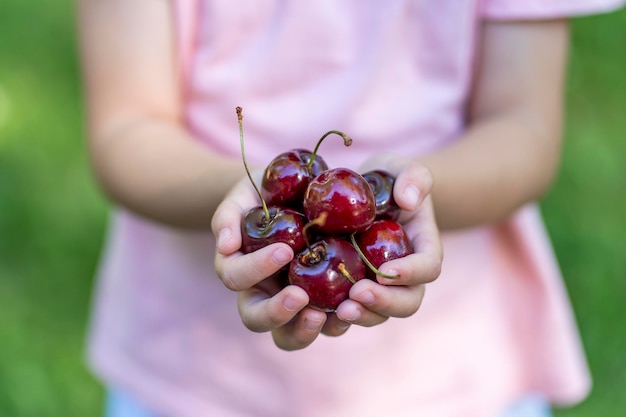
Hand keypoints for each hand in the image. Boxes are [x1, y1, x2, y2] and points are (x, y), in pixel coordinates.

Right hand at [212, 175, 331, 350]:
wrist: (300, 191)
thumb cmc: (266, 193)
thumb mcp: (244, 195)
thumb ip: (229, 216)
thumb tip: (225, 245)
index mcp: (239, 268)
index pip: (236, 277)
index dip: (256, 268)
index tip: (284, 250)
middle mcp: (262, 293)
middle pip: (256, 320)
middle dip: (276, 313)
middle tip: (300, 297)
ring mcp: (292, 303)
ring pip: (289, 337)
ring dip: (305, 330)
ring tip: (326, 314)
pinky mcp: (322, 304)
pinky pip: (327, 325)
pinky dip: (339, 322)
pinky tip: (353, 309)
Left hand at [332, 155, 442, 326]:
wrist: (362, 194)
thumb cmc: (386, 178)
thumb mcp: (400, 167)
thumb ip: (413, 177)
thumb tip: (409, 201)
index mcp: (422, 247)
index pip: (428, 267)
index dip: (411, 273)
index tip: (384, 270)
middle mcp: (406, 275)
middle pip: (407, 302)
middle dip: (384, 303)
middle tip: (357, 294)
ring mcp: (379, 286)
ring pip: (379, 313)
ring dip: (362, 316)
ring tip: (338, 310)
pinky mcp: (353, 291)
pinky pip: (350, 311)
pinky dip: (336, 319)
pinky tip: (317, 312)